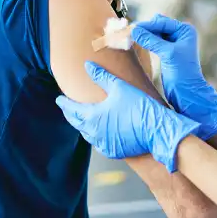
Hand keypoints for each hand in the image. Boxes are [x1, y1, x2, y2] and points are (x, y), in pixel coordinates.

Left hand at [56, 62, 200, 171]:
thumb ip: (101, 76)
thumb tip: (87, 65)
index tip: (59, 99)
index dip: (64, 103)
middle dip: (71, 115)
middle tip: (67, 108)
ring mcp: (104, 145)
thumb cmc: (138, 106)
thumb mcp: (119, 87)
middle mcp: (95, 134)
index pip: (72, 110)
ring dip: (84, 125)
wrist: (157, 129)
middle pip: (77, 123)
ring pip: (88, 134)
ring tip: (83, 118)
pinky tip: (100, 131)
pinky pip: (100, 143)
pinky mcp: (114, 152)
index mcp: (92, 117)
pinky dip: (97, 135)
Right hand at [132, 15, 216, 140]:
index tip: (132, 28)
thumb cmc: (182, 72)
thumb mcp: (167, 53)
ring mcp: (173, 43)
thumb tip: (134, 30)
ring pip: (153, 34)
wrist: (186, 92)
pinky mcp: (166, 52)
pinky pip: (152, 42)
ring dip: (143, 36)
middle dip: (144, 29)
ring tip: (130, 37)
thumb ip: (151, 40)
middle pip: (157, 26)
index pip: (161, 23)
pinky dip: (144, 42)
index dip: (147, 25)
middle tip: (129, 32)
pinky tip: (136, 43)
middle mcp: (180, 34)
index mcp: (184, 30)